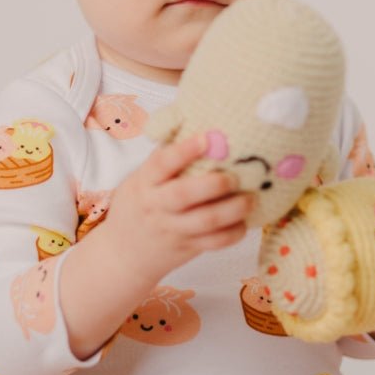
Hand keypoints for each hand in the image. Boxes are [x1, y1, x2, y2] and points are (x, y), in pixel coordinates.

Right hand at [107, 133, 253, 283]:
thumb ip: (163, 158)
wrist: (123, 253)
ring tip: (251, 198)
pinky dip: (233, 233)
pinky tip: (244, 222)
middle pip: (183, 195)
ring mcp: (172, 229)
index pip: (161, 164)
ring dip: (232, 209)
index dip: (184, 151)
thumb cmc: (139, 205)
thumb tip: (191, 120)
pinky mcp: (187, 248)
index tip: (206, 138)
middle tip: (234, 177)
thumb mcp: (140, 179)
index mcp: (145, 183)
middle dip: (213, 184)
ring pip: (204, 221)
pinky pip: (213, 243)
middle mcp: (157, 206)